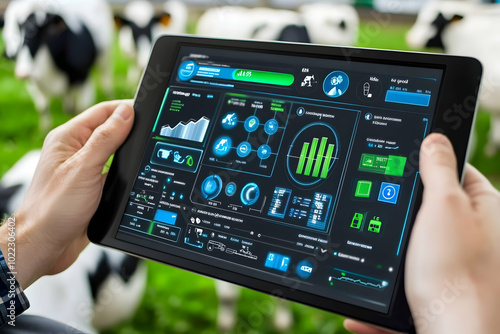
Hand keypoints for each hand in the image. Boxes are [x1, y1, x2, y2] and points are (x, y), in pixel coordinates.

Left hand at [0, 101, 133, 287]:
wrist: (46, 245)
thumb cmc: (53, 208)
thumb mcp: (84, 169)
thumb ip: (106, 139)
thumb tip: (126, 113)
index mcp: (68, 138)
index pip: (103, 112)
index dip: (127, 108)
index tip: (149, 110)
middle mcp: (76, 150)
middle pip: (111, 129)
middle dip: (132, 130)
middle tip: (154, 131)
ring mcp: (85, 169)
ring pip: (116, 151)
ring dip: (130, 151)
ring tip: (147, 149)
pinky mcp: (93, 186)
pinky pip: (115, 171)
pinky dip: (127, 170)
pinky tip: (137, 173)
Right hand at [345, 133, 499, 333]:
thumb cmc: (455, 274)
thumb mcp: (444, 207)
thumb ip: (439, 169)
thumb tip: (435, 139)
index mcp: (486, 210)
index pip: (456, 171)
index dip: (427, 164)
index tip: (400, 163)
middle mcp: (477, 238)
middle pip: (433, 210)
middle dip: (402, 211)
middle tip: (377, 207)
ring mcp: (457, 267)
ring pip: (414, 248)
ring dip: (388, 254)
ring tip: (367, 253)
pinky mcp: (439, 293)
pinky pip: (406, 285)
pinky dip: (385, 290)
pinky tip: (367, 296)